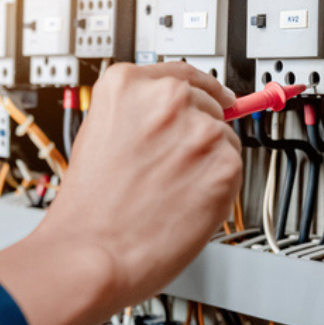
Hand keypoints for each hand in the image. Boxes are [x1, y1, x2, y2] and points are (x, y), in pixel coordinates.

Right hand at [0, 62, 241, 324]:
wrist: (91, 251)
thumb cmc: (89, 205)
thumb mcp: (99, 133)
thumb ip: (137, 113)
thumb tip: (178, 112)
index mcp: (126, 84)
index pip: (180, 72)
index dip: (198, 88)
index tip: (212, 94)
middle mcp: (165, 98)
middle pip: (206, 103)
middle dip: (196, 132)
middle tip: (172, 165)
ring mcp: (198, 129)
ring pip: (224, 137)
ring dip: (207, 160)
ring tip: (170, 189)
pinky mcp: (224, 164)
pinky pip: (233, 169)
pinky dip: (217, 187)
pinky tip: (184, 202)